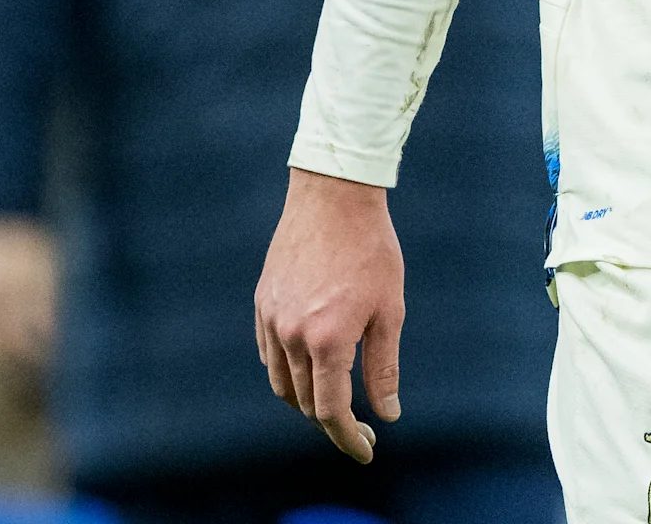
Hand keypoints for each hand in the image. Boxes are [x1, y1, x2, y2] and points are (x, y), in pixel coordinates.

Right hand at [253, 168, 403, 462]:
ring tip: (335, 404)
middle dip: (332, 423)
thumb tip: (386, 414)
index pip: (331, 410)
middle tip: (361, 428)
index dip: (348, 437)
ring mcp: (271, 322)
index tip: (366, 450)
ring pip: (282, 385)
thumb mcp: (389, 310)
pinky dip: (287, 374)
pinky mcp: (261, 307)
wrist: (333, 199)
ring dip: (307, 401)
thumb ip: (383, 367)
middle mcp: (291, 337)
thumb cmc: (372, 251)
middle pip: (305, 403)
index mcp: (328, 340)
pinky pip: (269, 357)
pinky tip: (309, 371)